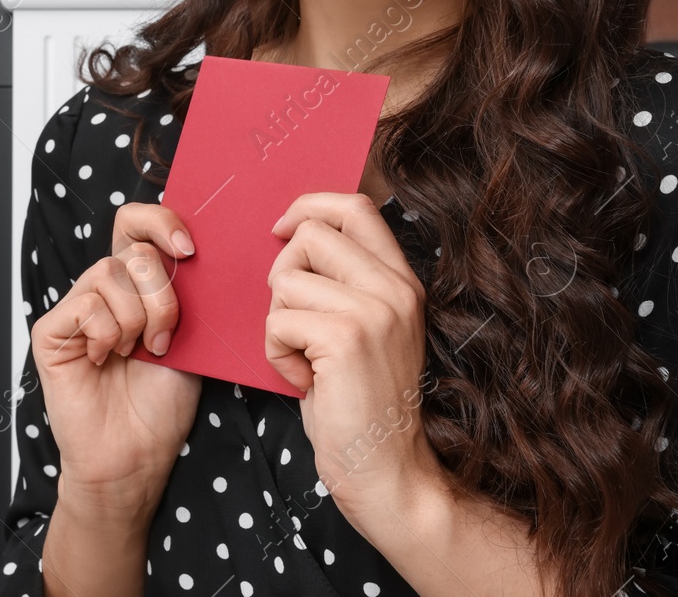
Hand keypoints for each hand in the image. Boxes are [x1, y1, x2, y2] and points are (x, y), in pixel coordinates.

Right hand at [31, 202, 203, 514]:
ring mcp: (73, 308)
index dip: (161, 221)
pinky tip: (103, 362)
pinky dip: (107, 335)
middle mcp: (101, 290)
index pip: (136, 223)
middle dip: (162, 295)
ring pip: (110, 274)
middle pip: (133, 250)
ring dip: (136, 320)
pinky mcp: (50, 330)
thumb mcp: (187, 338)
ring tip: (134, 354)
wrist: (134, 456)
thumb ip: (182, 292)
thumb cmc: (160, 405)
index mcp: (134, 285)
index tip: (189, 249)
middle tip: (164, 339)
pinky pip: (87, 306)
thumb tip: (190, 249)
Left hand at [265, 192, 441, 512]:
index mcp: (401, 281)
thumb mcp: (363, 328)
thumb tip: (292, 233)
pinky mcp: (346, 338)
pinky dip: (276, 354)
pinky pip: (276, 321)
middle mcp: (395, 289)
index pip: (356, 206)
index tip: (281, 229)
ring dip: (279, 322)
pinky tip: (306, 380)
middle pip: (309, 235)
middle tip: (297, 323)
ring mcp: (375, 311)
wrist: (386, 471)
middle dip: (282, 275)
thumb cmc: (358, 402)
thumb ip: (343, 281)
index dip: (309, 206)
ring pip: (286, 280)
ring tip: (307, 359)